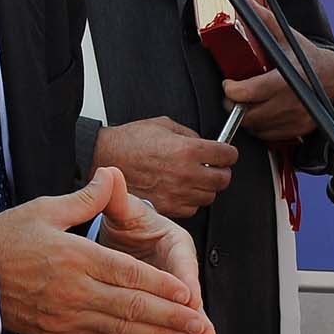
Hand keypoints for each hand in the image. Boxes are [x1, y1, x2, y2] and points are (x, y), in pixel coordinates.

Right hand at [0, 168, 214, 333]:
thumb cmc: (2, 241)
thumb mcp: (44, 209)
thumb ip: (85, 198)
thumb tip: (110, 175)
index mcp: (76, 257)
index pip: (129, 274)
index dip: (162, 286)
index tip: (187, 293)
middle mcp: (76, 290)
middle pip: (132, 306)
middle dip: (171, 318)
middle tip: (199, 325)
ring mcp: (67, 314)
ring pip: (120, 328)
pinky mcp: (59, 330)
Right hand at [91, 116, 236, 218]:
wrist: (104, 158)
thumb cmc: (128, 141)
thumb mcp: (163, 124)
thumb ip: (189, 134)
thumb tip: (205, 143)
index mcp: (187, 149)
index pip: (227, 155)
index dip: (229, 153)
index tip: (226, 153)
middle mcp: (186, 173)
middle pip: (223, 179)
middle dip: (220, 171)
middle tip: (213, 167)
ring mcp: (177, 193)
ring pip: (209, 196)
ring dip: (206, 188)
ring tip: (194, 179)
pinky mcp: (167, 207)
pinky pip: (191, 209)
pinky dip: (190, 201)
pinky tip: (181, 190)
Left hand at [218, 0, 333, 142]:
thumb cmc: (306, 58)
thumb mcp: (287, 37)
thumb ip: (266, 22)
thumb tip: (248, 4)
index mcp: (287, 79)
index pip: (251, 92)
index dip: (233, 90)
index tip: (229, 83)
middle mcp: (292, 102)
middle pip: (249, 113)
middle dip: (235, 103)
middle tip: (233, 93)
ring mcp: (295, 119)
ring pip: (256, 126)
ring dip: (246, 115)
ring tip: (246, 101)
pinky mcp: (296, 131)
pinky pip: (267, 135)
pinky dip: (259, 126)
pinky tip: (260, 111)